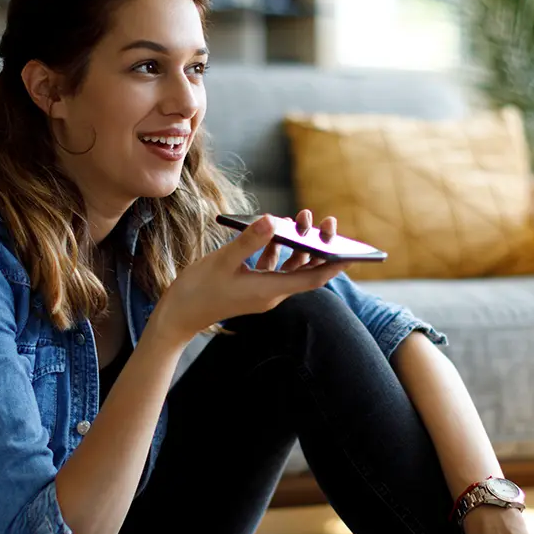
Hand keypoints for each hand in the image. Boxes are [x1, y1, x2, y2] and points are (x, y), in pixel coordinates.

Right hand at [152, 213, 347, 345]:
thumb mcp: (222, 261)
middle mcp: (272, 292)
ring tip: (302, 216)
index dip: (336, 264)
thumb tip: (272, 219)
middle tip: (327, 221)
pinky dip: (278, 249)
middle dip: (319, 245)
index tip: (355, 251)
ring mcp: (262, 290)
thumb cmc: (197, 291)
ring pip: (291, 266)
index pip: (314, 278)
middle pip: (307, 269)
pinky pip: (274, 266)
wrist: (177, 316)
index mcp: (270, 290)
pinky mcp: (251, 286)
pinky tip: (275, 231)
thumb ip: (249, 240)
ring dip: (299, 244)